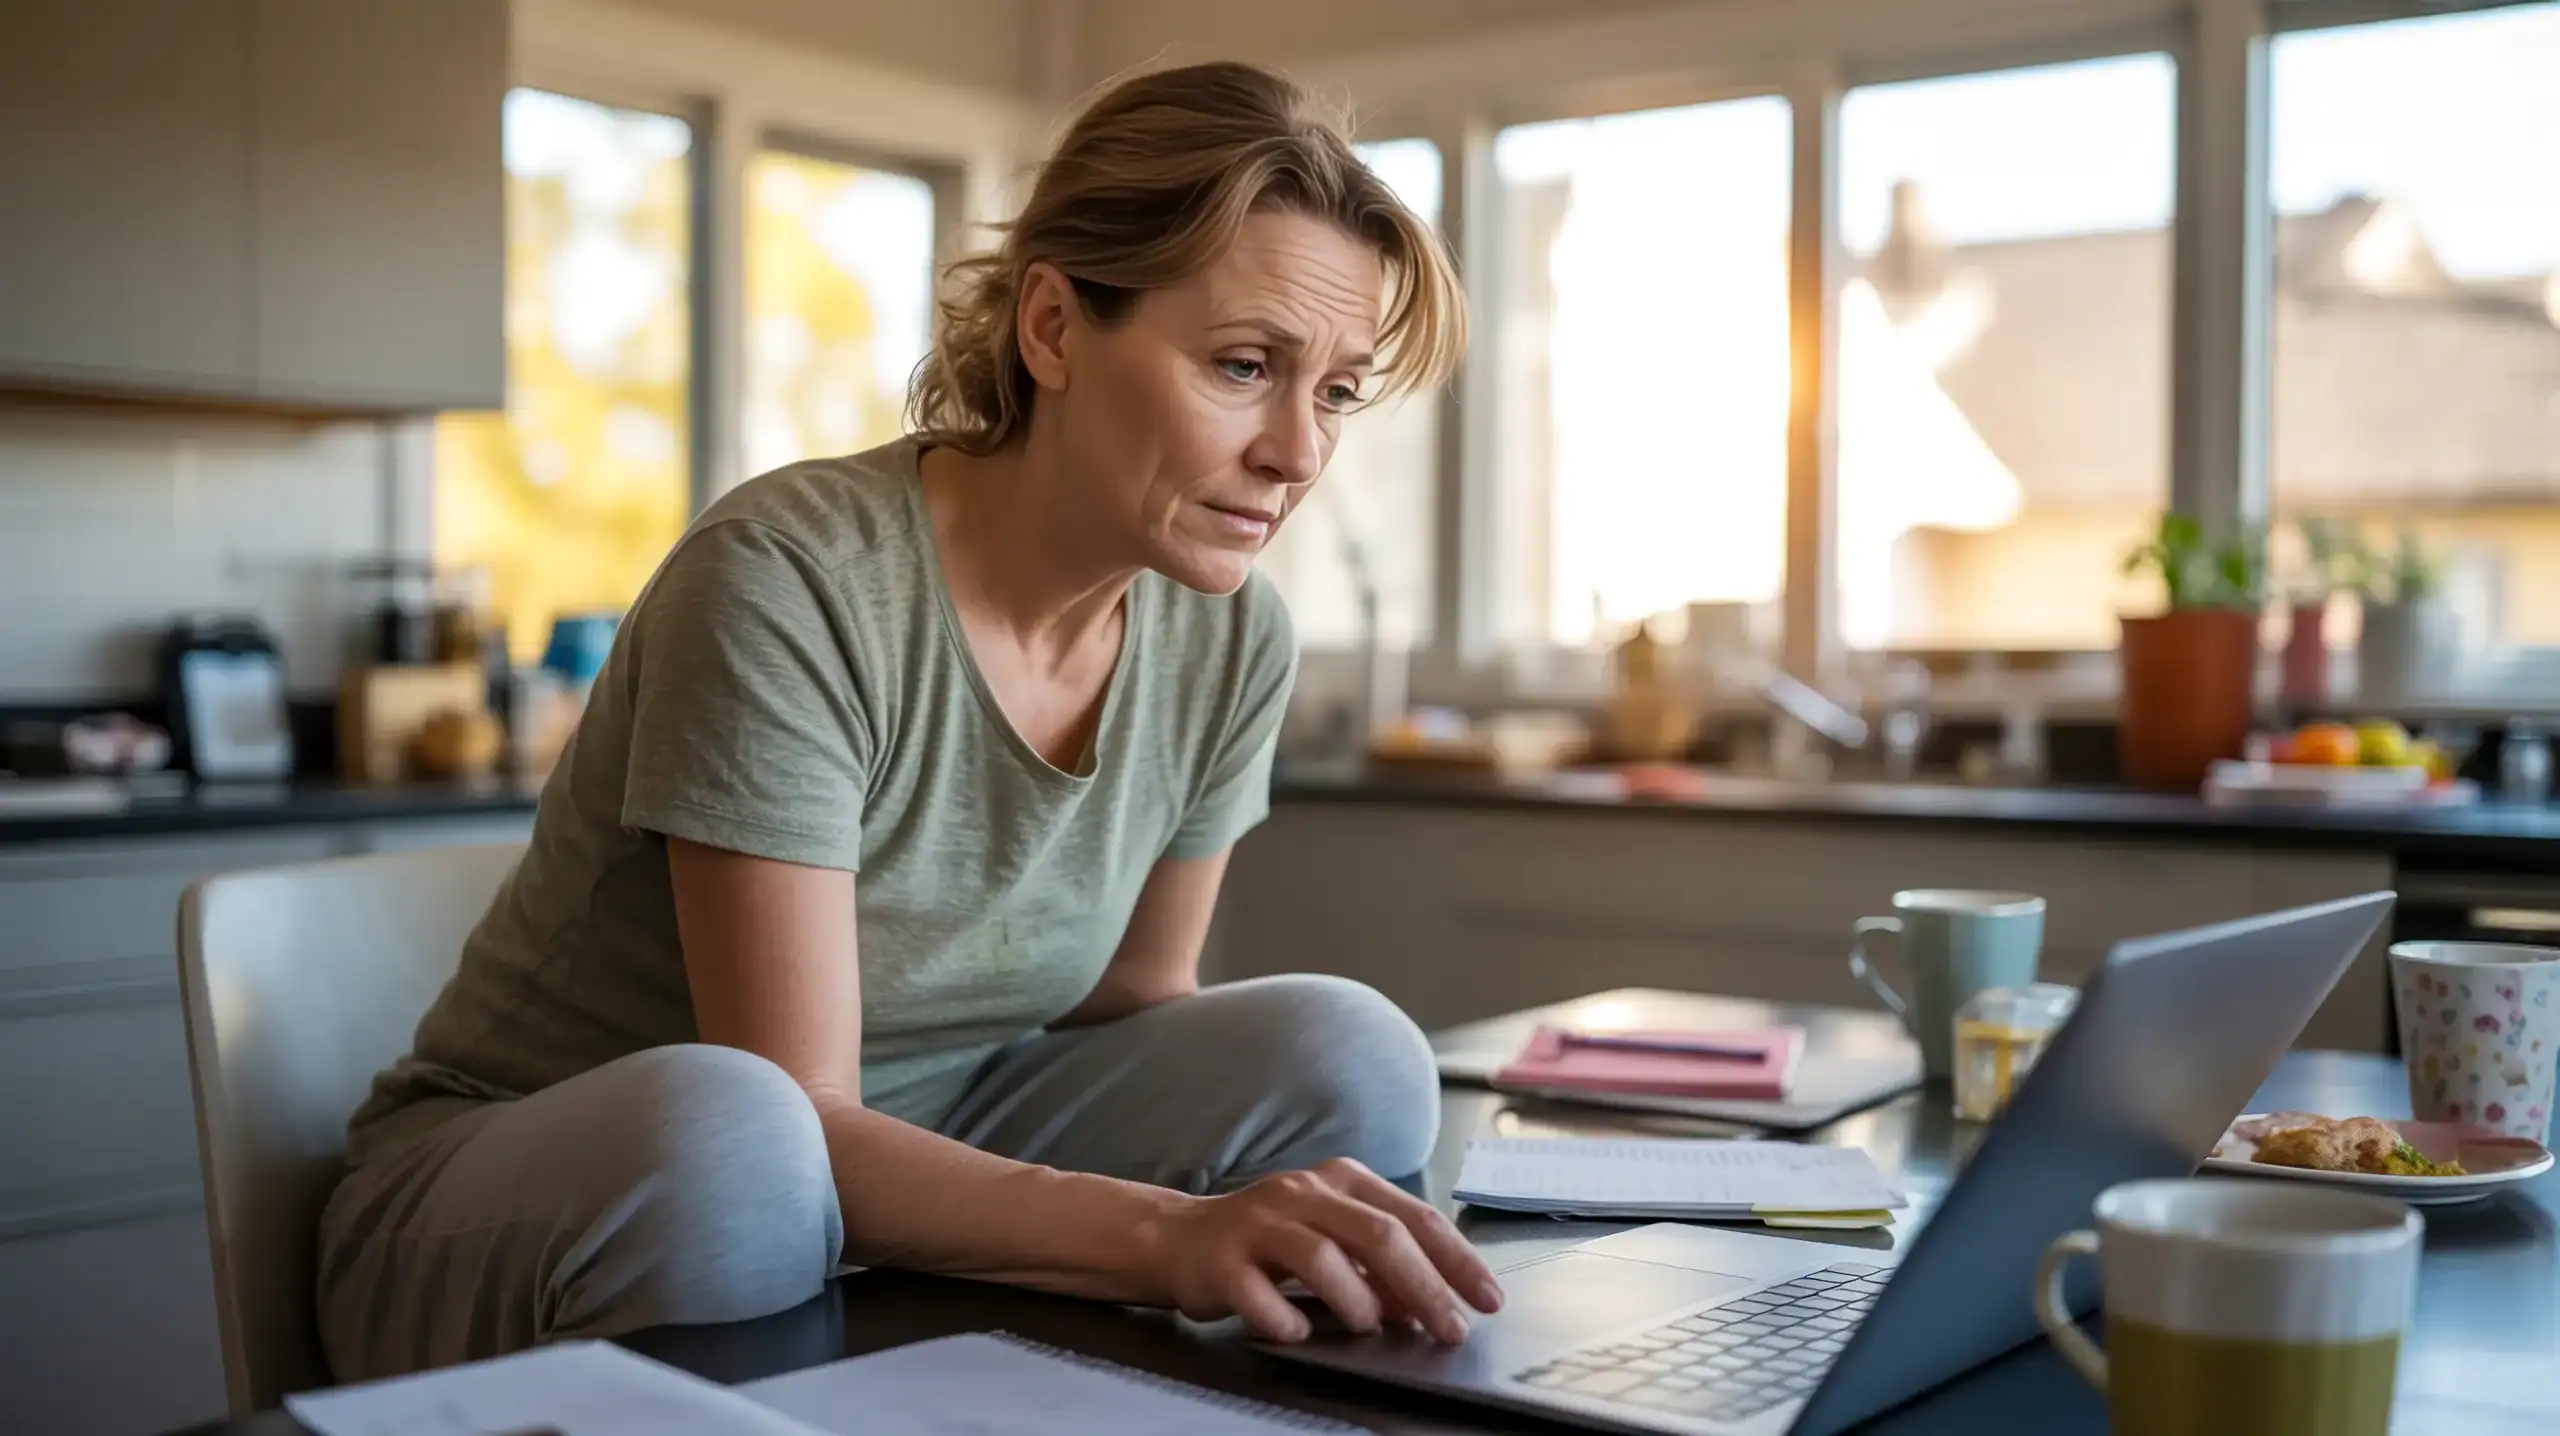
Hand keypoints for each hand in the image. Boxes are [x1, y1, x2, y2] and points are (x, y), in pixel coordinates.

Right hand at [1145, 1157, 1504, 1344]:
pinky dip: (1286, 1318)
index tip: (1487, 1298)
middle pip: (1378, 1235)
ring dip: (1357, 1301)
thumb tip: (1432, 1304)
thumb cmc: (1269, 1242)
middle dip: (1424, 1287)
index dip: (1456, 1259)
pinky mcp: (1223, 1259)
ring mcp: (1260, 1222)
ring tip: (1370, 1329)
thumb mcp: (1334, 1241)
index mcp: (1340, 1181)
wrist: (1180, 1238)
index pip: (1414, 1216)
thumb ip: (1381, 1267)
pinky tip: (1299, 1331)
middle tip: (1449, 1329)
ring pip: (1321, 1257)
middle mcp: (1303, 1193)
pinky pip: (1259, 1294)